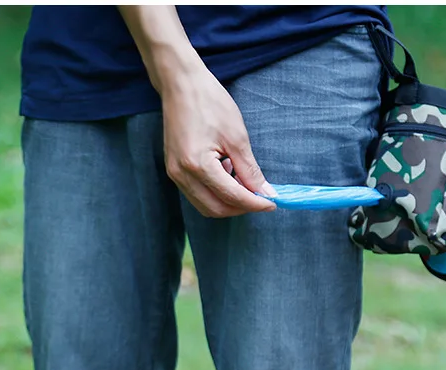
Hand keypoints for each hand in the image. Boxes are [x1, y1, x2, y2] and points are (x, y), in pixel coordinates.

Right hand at [118, 5, 276, 217]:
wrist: (181, 85)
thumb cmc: (209, 103)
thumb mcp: (237, 136)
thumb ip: (249, 169)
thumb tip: (264, 192)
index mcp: (197, 165)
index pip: (231, 197)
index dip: (254, 203)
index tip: (272, 203)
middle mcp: (182, 175)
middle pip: (215, 209)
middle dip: (241, 208)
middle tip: (261, 198)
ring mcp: (175, 174)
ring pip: (205, 205)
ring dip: (227, 202)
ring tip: (245, 185)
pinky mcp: (174, 170)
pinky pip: (196, 194)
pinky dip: (215, 193)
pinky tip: (228, 176)